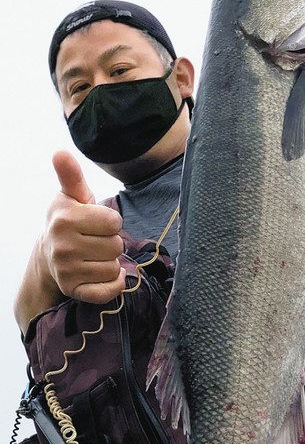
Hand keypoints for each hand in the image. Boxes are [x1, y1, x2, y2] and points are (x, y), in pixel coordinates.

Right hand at [42, 151, 125, 302]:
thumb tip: (60, 152)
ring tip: (94, 256)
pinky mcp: (73, 290)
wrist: (49, 255)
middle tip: (95, 241)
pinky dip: (113, 284)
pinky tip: (103, 274)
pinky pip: (109, 291)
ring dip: (111, 263)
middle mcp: (63, 245)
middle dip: (111, 243)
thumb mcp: (72, 196)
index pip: (114, 222)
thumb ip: (71, 175)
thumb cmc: (69, 220)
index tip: (97, 222)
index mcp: (65, 218)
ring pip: (114, 268)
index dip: (110, 222)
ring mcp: (67, 270)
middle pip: (116, 246)